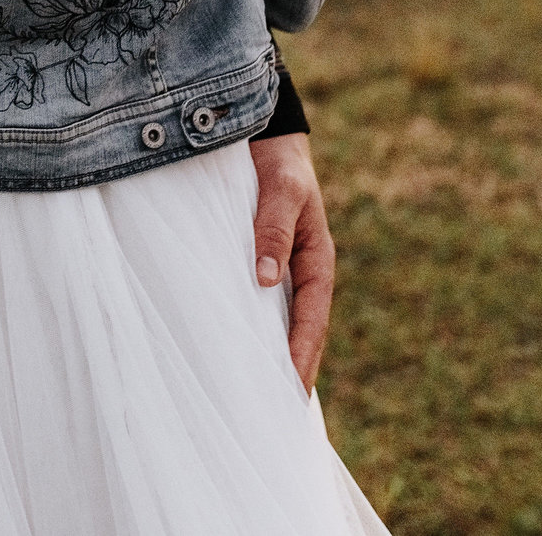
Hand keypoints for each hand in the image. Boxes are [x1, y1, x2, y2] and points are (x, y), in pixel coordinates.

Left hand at [249, 133, 334, 391]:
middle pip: (295, 329)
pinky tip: (224, 345)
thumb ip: (274, 230)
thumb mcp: (282, 190)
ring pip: (271, 319)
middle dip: (288, 368)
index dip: (303, 353)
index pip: (312, 318)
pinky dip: (242, 325)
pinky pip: (248, 300)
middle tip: (271, 410)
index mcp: (317, 259)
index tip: (292, 388)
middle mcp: (297, 270)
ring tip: (248, 393)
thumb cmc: (277, 161)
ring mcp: (274, 267)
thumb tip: (266, 280)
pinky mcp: (250, 260)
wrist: (258, 131)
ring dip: (263, 352)